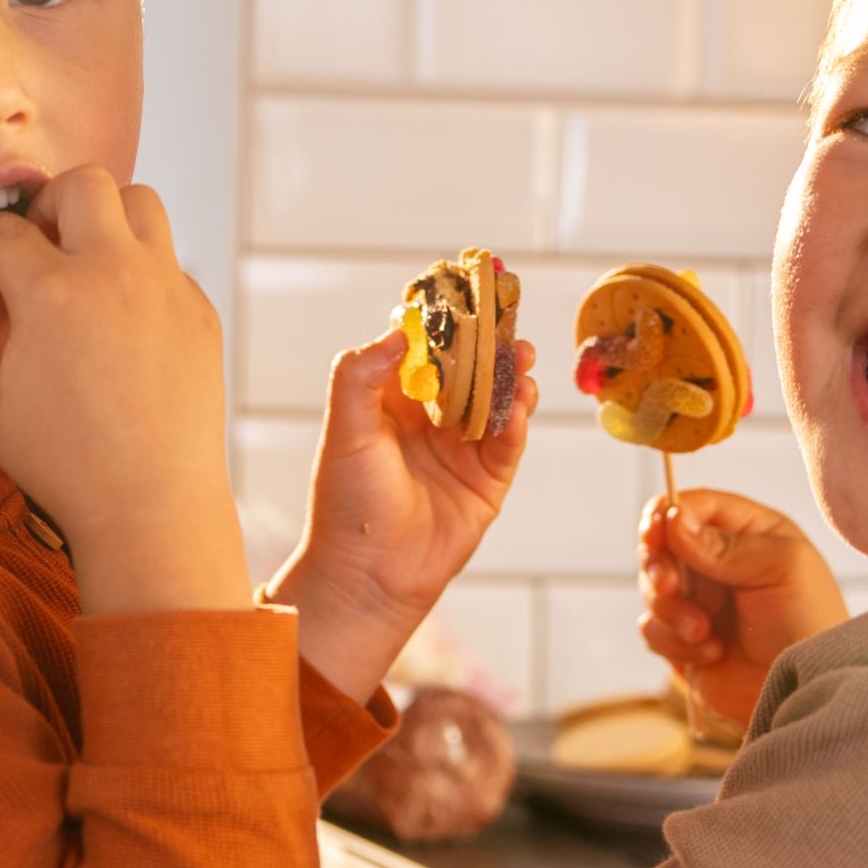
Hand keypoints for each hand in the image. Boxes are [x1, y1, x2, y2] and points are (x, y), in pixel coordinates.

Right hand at [0, 167, 243, 615]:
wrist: (151, 505)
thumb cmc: (61, 461)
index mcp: (51, 292)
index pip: (5, 229)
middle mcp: (113, 272)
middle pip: (81, 185)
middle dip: (49, 202)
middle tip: (36, 244)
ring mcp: (165, 286)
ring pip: (140, 202)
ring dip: (106, 216)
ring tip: (83, 262)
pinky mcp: (199, 310)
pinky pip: (170, 258)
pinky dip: (142, 266)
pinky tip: (121, 316)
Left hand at [264, 329, 533, 701]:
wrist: (369, 576)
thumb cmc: (346, 502)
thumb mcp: (345, 429)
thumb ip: (361, 374)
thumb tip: (398, 330)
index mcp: (391, 401)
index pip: (424, 349)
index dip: (443, 320)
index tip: (462, 290)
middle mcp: (429, 420)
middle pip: (468, 368)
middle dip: (489, 343)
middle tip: (507, 317)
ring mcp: (461, 448)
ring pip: (495, 400)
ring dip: (511, 376)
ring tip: (522, 355)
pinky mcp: (487, 479)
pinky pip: (509, 441)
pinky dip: (518, 419)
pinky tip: (521, 401)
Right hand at [637, 488, 848, 727]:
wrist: (811, 694)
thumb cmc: (810, 623)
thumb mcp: (781, 567)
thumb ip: (724, 543)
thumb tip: (672, 518)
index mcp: (748, 533)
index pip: (694, 507)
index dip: (668, 515)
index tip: (656, 532)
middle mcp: (719, 563)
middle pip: (661, 544)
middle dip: (658, 565)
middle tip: (668, 586)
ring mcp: (701, 602)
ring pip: (652, 588)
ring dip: (670, 610)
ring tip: (703, 633)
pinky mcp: (685, 641)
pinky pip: (651, 629)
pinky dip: (672, 641)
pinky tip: (711, 653)